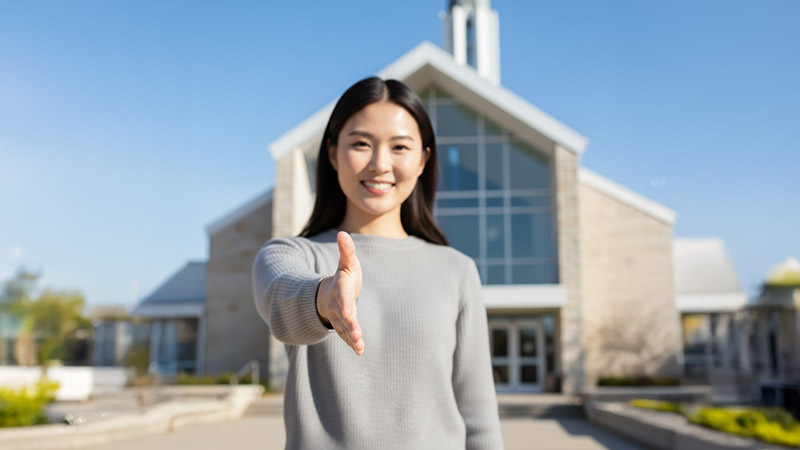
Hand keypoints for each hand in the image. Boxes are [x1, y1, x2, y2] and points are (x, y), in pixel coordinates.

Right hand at [316, 231, 363, 355]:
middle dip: (350, 325)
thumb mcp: (347, 263)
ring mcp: (338, 317)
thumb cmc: (344, 277)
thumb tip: (343, 233)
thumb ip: (346, 250)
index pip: (343, 295)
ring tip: (360, 346)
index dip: (346, 303)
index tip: (349, 312)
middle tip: (357, 334)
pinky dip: (352, 343)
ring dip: (352, 337)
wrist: (329, 294)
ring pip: (344, 328)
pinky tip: (360, 350)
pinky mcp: (343, 326)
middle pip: (343, 316)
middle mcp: (337, 304)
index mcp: (340, 288)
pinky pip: (346, 336)